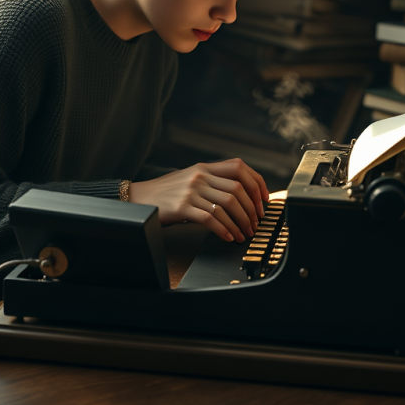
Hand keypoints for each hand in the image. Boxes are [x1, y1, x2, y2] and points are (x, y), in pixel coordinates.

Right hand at [130, 159, 268, 242]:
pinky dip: (224, 230)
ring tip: (245, 233)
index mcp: (204, 167)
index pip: (239, 167)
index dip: (257, 183)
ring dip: (241, 222)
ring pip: (227, 205)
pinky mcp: (183, 207)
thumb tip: (241, 193)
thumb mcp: (190, 177)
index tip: (263, 200)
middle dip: (251, 209)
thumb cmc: (167, 191)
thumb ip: (212, 180)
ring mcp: (191, 191)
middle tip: (255, 223)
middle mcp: (200, 176)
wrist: (140, 197)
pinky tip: (229, 237)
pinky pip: (211, 219)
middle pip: (238, 189)